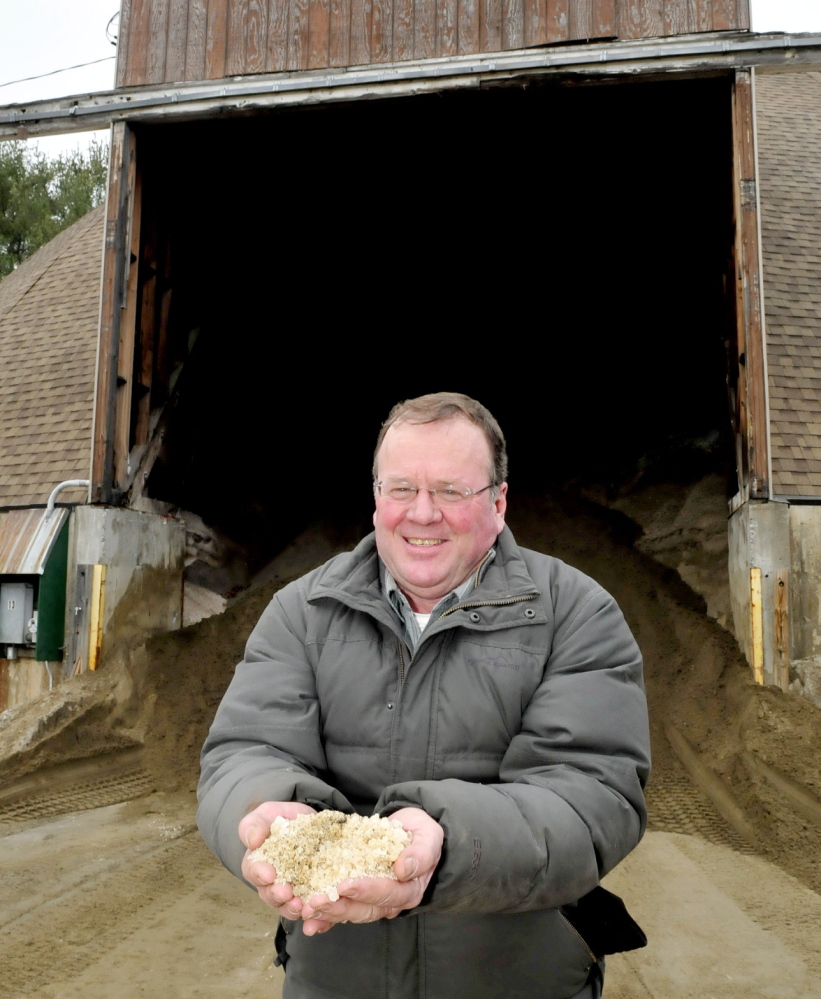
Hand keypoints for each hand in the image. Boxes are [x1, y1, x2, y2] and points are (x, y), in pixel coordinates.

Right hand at [239, 801, 316, 916]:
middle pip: (270, 895)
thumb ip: (254, 825)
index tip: (269, 873)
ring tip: (302, 906)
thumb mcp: (265, 815)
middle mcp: (272, 882)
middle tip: (286, 892)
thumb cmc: (278, 819)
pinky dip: (316, 916)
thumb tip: (253, 840)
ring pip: (288, 907)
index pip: (253, 872)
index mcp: (258, 864)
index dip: (259, 874)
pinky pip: (312, 909)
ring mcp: (293, 890)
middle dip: (277, 895)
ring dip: (293, 909)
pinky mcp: (312, 892)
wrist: (304, 821)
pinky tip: (321, 917)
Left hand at [299, 807, 443, 936]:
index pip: (386, 893)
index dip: (365, 890)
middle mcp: (392, 902)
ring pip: (351, 912)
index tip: (344, 884)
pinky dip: (326, 918)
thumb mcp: (429, 836)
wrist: (415, 831)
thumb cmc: (423, 833)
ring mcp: (376, 902)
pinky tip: (309, 922)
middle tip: (315, 902)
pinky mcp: (362, 897)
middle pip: (365, 909)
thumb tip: (403, 870)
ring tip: (307, 910)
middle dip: (338, 906)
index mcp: (409, 890)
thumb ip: (421, 853)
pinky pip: (344, 910)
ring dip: (328, 913)